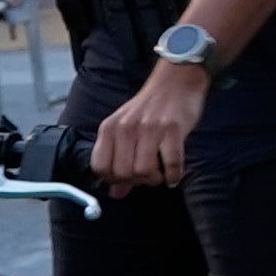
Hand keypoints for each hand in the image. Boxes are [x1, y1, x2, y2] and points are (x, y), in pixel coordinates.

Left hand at [87, 58, 203, 190]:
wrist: (176, 81)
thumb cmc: (150, 108)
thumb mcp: (127, 130)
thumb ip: (119, 160)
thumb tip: (116, 193)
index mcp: (110, 128)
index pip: (100, 167)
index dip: (113, 179)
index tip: (127, 178)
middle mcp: (126, 128)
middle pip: (122, 173)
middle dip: (137, 181)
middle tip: (148, 176)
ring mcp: (149, 128)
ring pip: (144, 171)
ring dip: (155, 179)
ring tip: (161, 174)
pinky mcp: (172, 129)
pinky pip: (171, 163)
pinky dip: (173, 175)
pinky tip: (174, 174)